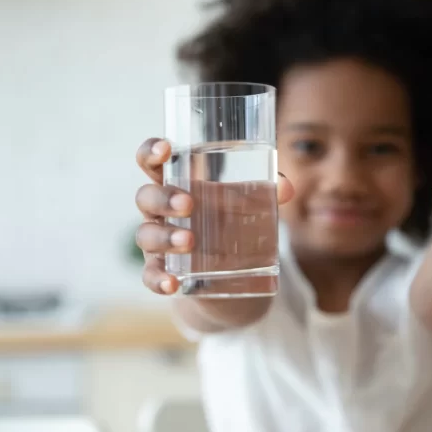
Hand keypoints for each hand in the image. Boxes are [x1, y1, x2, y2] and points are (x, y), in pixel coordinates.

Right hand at [134, 138, 293, 294]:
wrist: (231, 278)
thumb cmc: (230, 224)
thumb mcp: (247, 206)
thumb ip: (264, 193)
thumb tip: (285, 187)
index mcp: (176, 184)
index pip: (152, 163)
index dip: (152, 152)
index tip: (166, 148)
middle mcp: (159, 212)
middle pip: (146, 197)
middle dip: (164, 198)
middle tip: (188, 204)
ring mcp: (157, 244)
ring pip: (146, 235)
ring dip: (165, 236)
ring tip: (189, 240)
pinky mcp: (162, 273)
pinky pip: (150, 276)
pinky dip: (159, 279)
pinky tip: (172, 282)